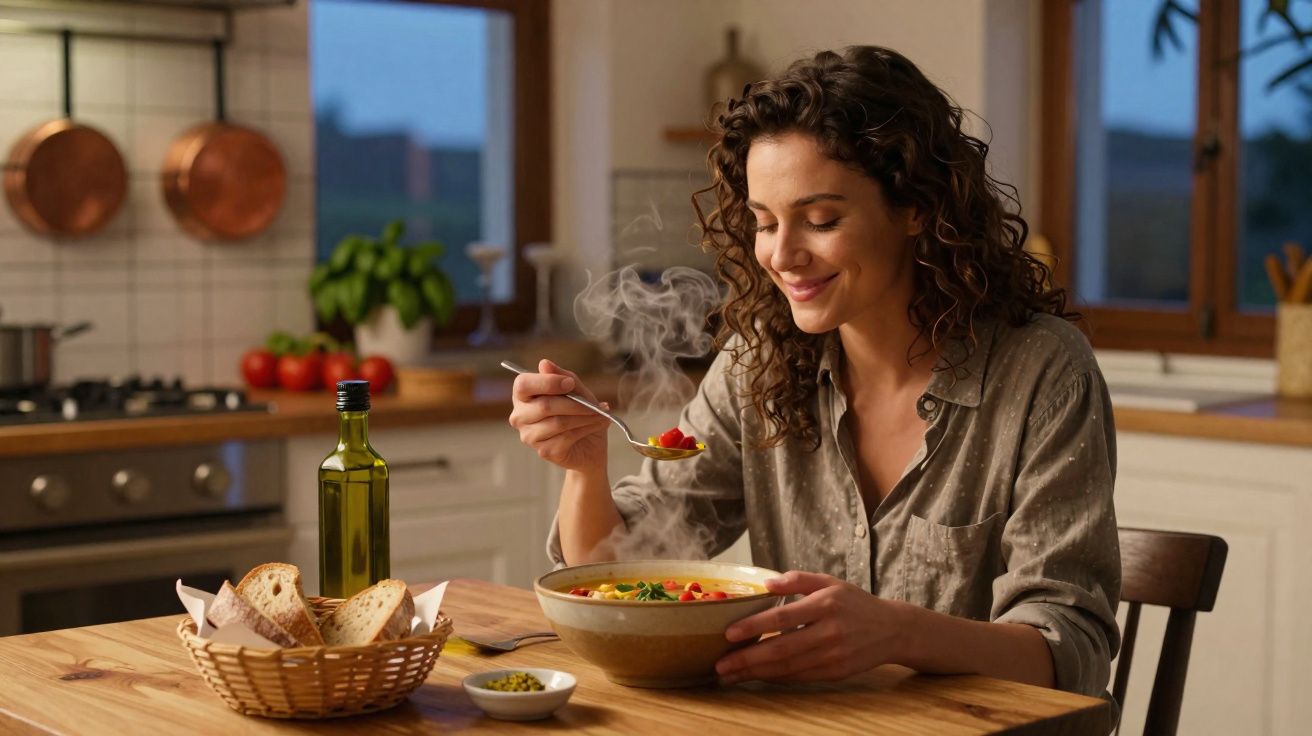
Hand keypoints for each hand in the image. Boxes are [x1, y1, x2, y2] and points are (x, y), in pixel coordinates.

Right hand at [508, 359, 611, 471]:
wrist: (591, 444)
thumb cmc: (580, 412)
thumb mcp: (576, 390)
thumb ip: (562, 376)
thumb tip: (544, 363)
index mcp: (523, 395)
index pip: (523, 384)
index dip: (547, 382)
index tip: (570, 383)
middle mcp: (520, 416)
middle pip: (544, 405)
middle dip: (575, 403)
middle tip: (595, 404)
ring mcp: (530, 436)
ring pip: (558, 422)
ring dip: (585, 417)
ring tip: (600, 414)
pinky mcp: (544, 451)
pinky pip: (566, 437)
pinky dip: (586, 428)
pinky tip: (597, 424)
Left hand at [715, 571, 910, 683]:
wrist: (892, 630)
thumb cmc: (855, 603)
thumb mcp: (830, 582)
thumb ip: (797, 580)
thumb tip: (765, 583)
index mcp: (826, 604)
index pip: (783, 618)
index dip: (754, 627)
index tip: (729, 634)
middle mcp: (830, 632)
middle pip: (781, 649)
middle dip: (747, 660)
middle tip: (720, 665)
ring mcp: (834, 656)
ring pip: (788, 668)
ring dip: (756, 674)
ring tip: (731, 675)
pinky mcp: (836, 673)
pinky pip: (799, 678)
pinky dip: (776, 678)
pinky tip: (757, 676)